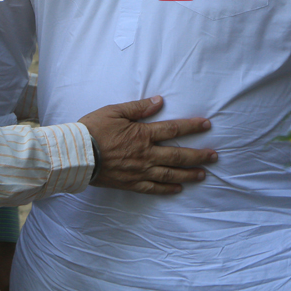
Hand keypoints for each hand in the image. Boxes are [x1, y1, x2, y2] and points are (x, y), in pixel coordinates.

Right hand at [78, 95, 214, 193]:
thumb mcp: (115, 111)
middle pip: (178, 155)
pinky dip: (167, 189)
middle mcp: (146, 154)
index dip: (192, 127)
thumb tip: (159, 102)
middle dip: (198, 155)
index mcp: (143, 135)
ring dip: (189, 174)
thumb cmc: (93, 129)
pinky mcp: (131, 184)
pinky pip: (153, 188)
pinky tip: (179, 189)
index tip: (207, 125)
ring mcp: (140, 171)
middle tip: (214, 156)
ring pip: (170, 174)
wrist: (77, 154)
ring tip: (203, 174)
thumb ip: (138, 107)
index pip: (174, 129)